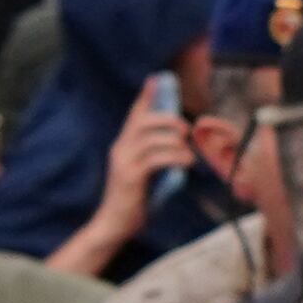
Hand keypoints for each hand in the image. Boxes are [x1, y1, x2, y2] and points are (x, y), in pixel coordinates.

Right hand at [103, 82, 194, 209]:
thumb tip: (178, 144)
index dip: (146, 96)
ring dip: (176, 143)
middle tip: (186, 129)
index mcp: (124, 144)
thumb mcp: (145, 171)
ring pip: (152, 138)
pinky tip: (185, 163)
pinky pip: (156, 158)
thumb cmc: (135, 198)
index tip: (157, 79)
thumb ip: (155, 155)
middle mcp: (121, 148)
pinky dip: (175, 158)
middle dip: (168, 118)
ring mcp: (123, 161)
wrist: (114, 223)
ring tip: (188, 155)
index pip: (134, 113)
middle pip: (143, 120)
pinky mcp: (130, 176)